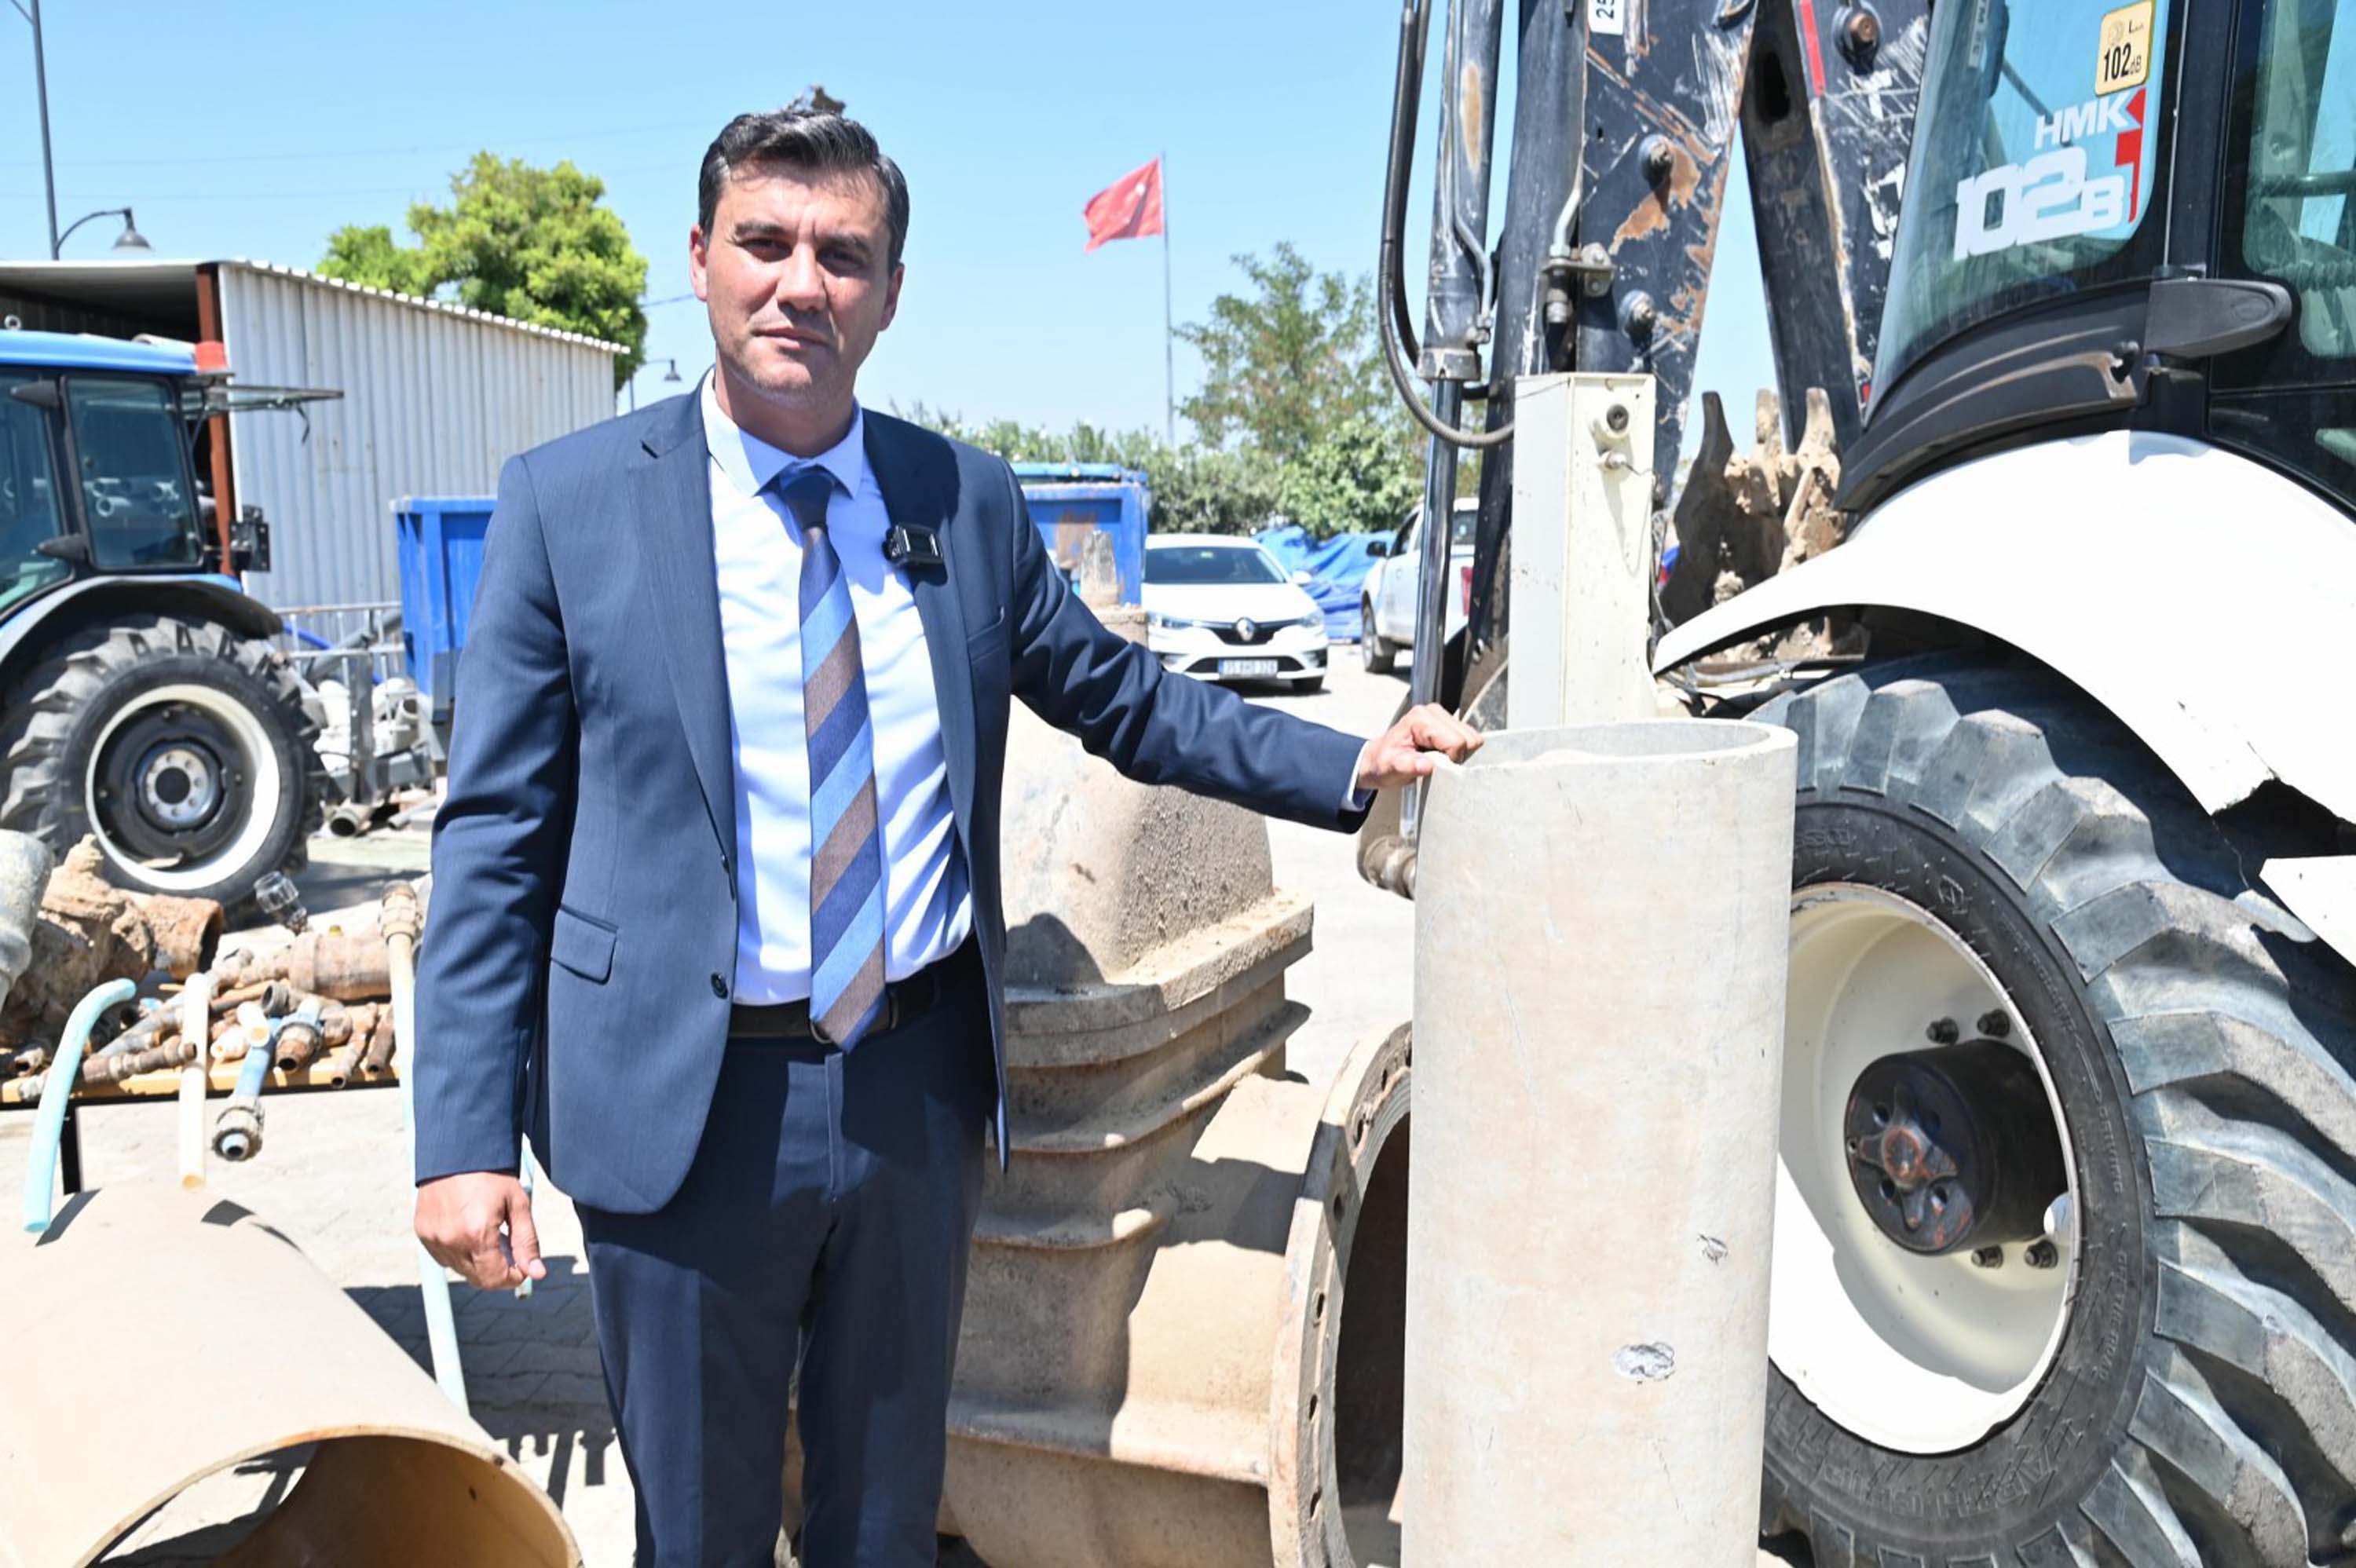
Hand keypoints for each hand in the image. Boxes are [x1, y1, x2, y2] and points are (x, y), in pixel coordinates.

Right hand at [416, 1170, 545, 1289]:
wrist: (457, 1150)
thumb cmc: (492, 1175)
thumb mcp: (518, 1205)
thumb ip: (527, 1242)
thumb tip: (538, 1274)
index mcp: (477, 1234)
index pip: (495, 1278)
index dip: (514, 1276)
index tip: (523, 1265)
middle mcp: (451, 1241)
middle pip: (478, 1278)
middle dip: (498, 1269)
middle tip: (508, 1246)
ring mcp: (433, 1238)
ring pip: (460, 1269)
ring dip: (478, 1261)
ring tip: (489, 1233)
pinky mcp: (422, 1232)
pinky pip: (443, 1256)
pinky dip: (459, 1252)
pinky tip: (468, 1230)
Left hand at [1354, 703, 1484, 790]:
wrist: (1379, 760)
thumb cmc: (1384, 763)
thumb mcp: (1390, 768)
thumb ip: (1407, 766)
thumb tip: (1426, 766)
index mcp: (1420, 719)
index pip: (1456, 741)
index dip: (1452, 759)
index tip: (1436, 768)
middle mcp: (1433, 712)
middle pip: (1469, 738)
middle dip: (1457, 756)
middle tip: (1437, 764)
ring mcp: (1443, 716)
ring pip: (1473, 738)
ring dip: (1459, 754)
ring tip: (1439, 759)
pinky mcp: (1449, 724)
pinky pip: (1469, 739)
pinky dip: (1460, 752)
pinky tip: (1443, 755)